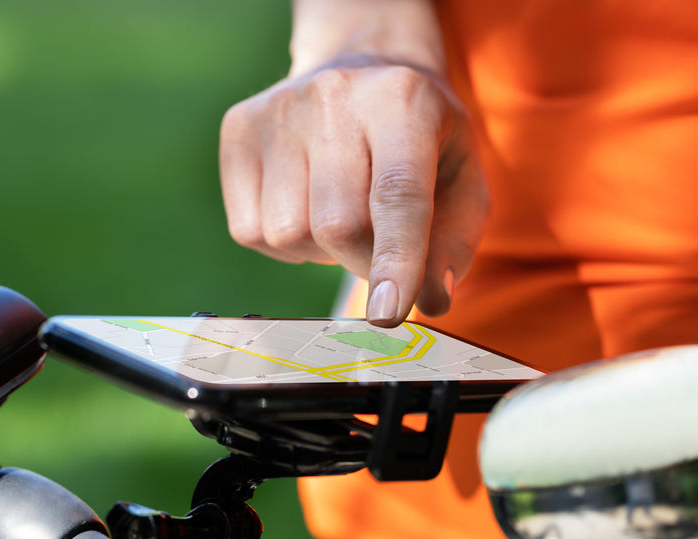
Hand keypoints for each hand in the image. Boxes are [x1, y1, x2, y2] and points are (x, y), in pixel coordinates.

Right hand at [219, 56, 487, 326]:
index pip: (396, 194)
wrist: (361, 66)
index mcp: (402, 101)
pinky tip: (305, 209)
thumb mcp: (459, 180)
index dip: (394, 261)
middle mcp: (334, 95)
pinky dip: (284, 244)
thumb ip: (452, 243)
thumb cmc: (419, 140)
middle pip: (337, 224)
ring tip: (340, 215)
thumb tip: (428, 300)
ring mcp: (277, 110)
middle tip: (379, 251)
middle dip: (362, 262)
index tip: (388, 314)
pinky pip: (251, 231)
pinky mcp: (238, 129)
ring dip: (320, 251)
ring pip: (288, 233)